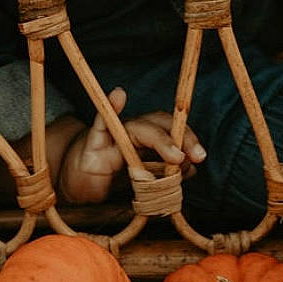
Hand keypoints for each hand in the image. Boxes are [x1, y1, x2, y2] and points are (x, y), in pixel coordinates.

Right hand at [57, 88, 205, 205]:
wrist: (81, 186)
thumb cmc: (114, 181)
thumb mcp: (144, 183)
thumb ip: (166, 174)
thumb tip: (191, 167)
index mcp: (148, 142)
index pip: (172, 132)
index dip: (189, 139)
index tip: (201, 157)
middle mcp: (133, 133)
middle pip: (159, 124)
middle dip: (180, 137)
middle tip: (193, 157)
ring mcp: (113, 136)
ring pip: (137, 127)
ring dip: (159, 138)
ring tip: (175, 155)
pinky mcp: (93, 142)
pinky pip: (101, 122)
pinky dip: (110, 106)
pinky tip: (119, 95)